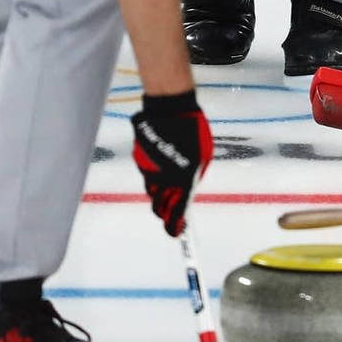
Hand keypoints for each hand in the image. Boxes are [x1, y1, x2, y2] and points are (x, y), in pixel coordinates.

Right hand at [130, 91, 211, 235]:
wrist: (170, 108)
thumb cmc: (193, 131)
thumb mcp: (202, 159)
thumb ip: (193, 179)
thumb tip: (186, 193)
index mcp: (184, 180)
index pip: (177, 213)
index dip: (175, 227)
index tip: (176, 233)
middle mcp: (164, 178)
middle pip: (158, 208)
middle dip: (164, 212)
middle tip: (169, 210)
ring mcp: (149, 169)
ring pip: (151, 190)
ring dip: (158, 190)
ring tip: (168, 173)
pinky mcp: (139, 159)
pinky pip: (146, 172)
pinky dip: (153, 171)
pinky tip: (161, 156)